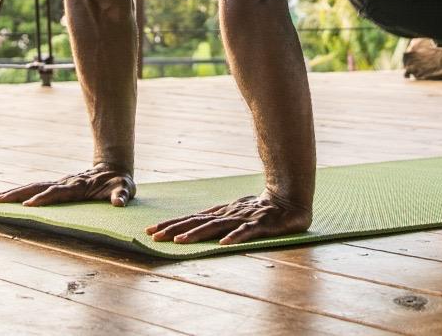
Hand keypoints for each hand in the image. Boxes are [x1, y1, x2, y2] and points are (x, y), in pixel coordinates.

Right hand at [0, 164, 135, 206]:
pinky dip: (21, 192)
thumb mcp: (126, 188)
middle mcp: (65, 183)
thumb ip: (122, 195)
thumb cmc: (119, 182)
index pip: (58, 192)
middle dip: (19, 194)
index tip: (29, 205)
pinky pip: (36, 188)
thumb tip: (119, 202)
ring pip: (34, 186)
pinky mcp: (57, 186)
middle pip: (39, 187)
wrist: (114, 167)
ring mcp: (60, 183)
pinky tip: (6, 197)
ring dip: (15, 192)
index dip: (44, 198)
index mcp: (79, 186)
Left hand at [145, 192, 311, 244]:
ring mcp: (243, 218)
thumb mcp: (237, 213)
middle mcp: (228, 214)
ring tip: (178, 241)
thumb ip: (219, 220)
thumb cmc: (261, 208)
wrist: (290, 199)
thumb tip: (197, 225)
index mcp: (221, 213)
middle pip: (197, 222)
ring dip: (197, 234)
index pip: (192, 218)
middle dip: (174, 229)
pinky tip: (224, 244)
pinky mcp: (260, 225)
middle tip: (153, 236)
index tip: (151, 231)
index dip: (172, 224)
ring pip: (216, 227)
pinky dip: (235, 237)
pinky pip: (246, 232)